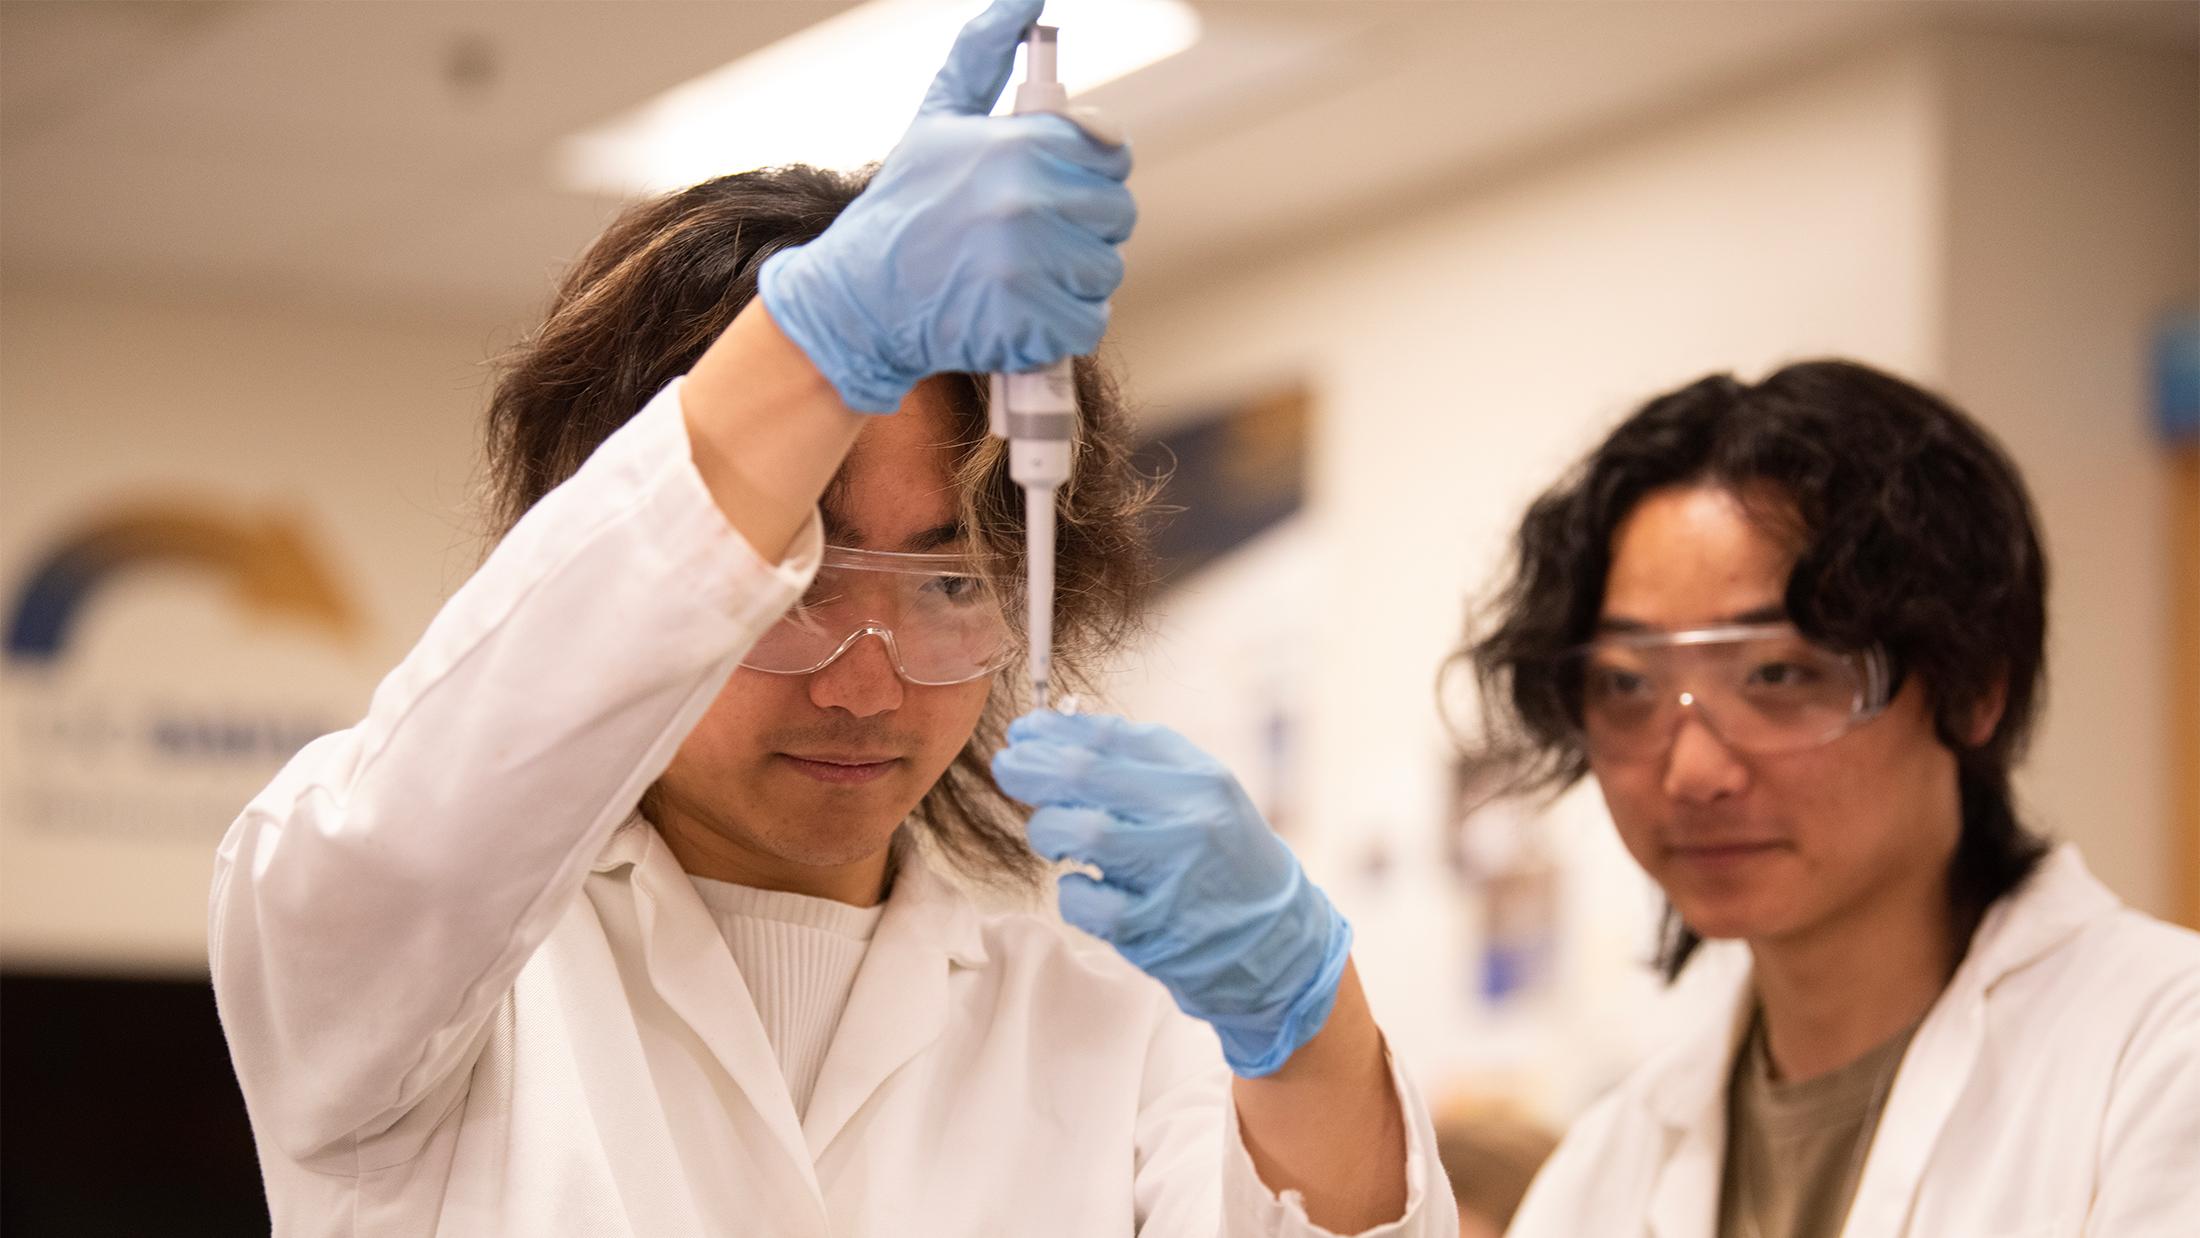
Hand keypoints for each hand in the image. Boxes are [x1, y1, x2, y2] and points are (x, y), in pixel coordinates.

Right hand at [758, 0, 1135, 413]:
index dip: (1088, 176)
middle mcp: (1025, 198)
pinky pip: (1088, 324)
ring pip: (1104, 271)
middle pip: (1116, 214)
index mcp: (1016, 142)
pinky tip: (1016, 315)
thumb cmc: (903, 210)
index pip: (1111, 153)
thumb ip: (982, 56)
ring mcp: (1029, 263)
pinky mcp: (1028, 323)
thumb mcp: (937, 120)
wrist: (855, 302)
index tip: (1051, 192)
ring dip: (1070, 283)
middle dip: (1080, 231)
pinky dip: (1059, 329)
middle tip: (1024, 243)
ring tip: (1014, 279)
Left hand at [991, 710, 1351, 1076]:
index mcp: (1201, 780)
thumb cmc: (1224, 859)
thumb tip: (1060, 728)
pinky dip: (1070, 891)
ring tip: (1053, 835)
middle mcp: (1189, 821)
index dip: (1055, 731)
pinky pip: (1079, 898)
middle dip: (1031, 767)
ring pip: (1075, 832)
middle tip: (1007, 766)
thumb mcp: (1204, 796)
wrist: (1276, 946)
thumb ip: (1142, 760)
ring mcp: (1170, 877)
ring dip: (1048, 830)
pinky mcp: (1149, 930)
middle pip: (1084, 776)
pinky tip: (1086, 887)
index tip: (1023, 730)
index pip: (1112, 738)